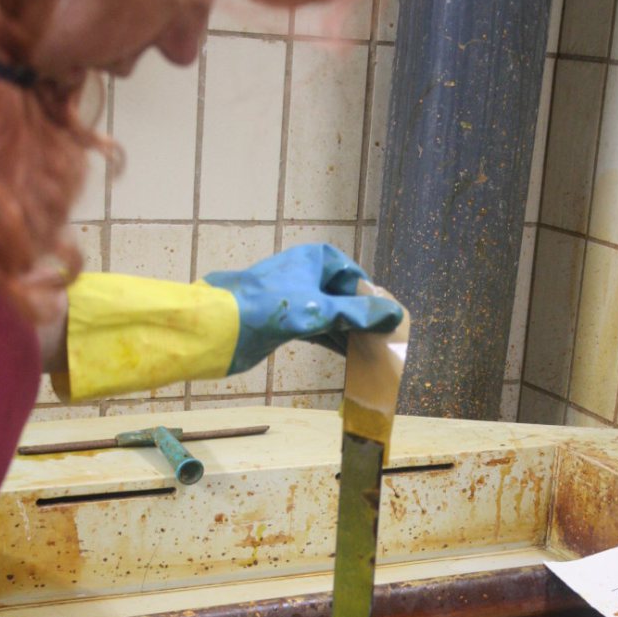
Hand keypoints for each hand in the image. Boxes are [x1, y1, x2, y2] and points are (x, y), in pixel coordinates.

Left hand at [202, 243, 403, 372]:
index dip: (372, 298)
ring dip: (349, 334)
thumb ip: (359, 313)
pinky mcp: (284, 320)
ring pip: (332, 315)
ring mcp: (294, 297)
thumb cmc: (270, 308)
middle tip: (381, 342)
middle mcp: (306, 273)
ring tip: (370, 354)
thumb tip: (395, 315)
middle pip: (344, 296)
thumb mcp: (322, 310)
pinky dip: (333, 341)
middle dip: (362, 319)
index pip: (355, 276)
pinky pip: (318, 329)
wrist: (222, 327)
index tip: (387, 321)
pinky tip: (348, 358)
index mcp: (316, 258)